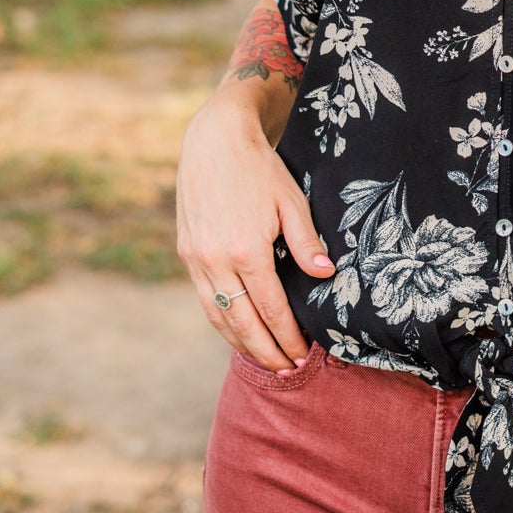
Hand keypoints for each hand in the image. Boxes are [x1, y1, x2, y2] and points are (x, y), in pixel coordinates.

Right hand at [176, 87, 334, 373]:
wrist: (215, 140)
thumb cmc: (260, 168)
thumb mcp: (291, 201)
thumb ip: (307, 243)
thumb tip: (325, 275)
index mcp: (246, 250)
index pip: (271, 309)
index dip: (288, 337)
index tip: (303, 355)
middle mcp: (215, 260)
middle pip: (242, 323)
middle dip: (265, 351)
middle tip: (286, 371)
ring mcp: (196, 258)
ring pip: (218, 316)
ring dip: (240, 342)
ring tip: (264, 359)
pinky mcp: (186, 252)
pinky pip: (205, 298)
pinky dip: (222, 320)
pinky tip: (238, 329)